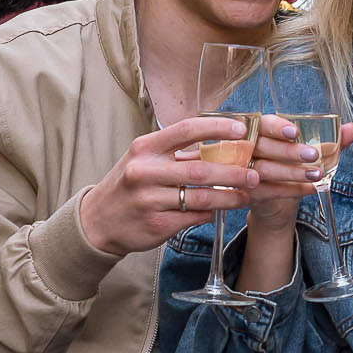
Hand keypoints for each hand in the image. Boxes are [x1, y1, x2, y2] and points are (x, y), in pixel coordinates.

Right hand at [76, 117, 261, 256]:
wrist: (97, 222)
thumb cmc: (128, 185)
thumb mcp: (143, 159)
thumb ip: (175, 151)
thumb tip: (220, 143)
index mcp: (145, 148)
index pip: (186, 130)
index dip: (217, 128)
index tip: (242, 129)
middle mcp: (145, 171)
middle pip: (200, 168)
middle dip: (233, 171)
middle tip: (255, 173)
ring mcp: (150, 200)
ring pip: (201, 197)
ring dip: (229, 197)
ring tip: (246, 195)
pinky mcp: (156, 225)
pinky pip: (194, 217)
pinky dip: (211, 213)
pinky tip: (220, 210)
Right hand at [245, 118, 352, 228]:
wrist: (274, 202)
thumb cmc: (289, 167)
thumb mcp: (310, 152)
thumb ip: (330, 141)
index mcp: (260, 131)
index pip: (263, 123)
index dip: (277, 128)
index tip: (294, 132)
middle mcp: (247, 149)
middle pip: (263, 146)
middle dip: (289, 151)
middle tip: (314, 155)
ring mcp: (244, 171)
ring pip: (265, 169)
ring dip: (293, 172)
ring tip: (318, 174)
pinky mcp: (248, 193)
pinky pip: (267, 190)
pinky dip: (291, 190)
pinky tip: (310, 189)